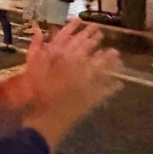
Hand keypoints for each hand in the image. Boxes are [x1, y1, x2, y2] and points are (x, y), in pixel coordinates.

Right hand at [19, 22, 122, 147]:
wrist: (46, 122)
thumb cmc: (37, 95)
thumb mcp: (32, 69)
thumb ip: (36, 49)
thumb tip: (38, 31)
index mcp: (65, 64)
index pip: (79, 47)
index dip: (88, 40)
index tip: (97, 32)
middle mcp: (79, 73)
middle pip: (94, 60)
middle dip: (104, 54)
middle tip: (114, 48)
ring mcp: (87, 88)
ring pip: (103, 74)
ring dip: (111, 67)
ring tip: (120, 60)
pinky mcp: (91, 102)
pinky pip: (104, 93)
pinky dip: (112, 88)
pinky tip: (120, 84)